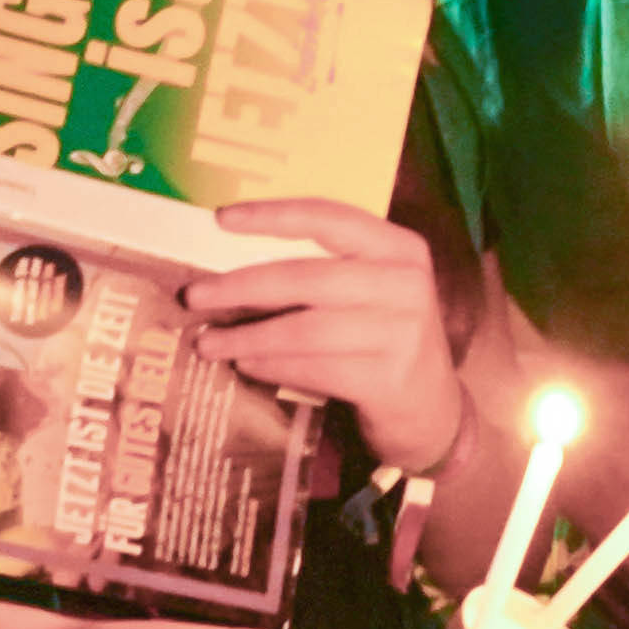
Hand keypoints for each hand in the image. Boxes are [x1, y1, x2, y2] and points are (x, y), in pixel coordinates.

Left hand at [181, 199, 470, 479]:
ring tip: (208, 343)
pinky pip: (314, 368)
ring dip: (248, 337)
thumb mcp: (372, 293)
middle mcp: (406, 284)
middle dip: (242, 286)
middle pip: (306, 278)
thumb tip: (234, 261)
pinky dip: (272, 366)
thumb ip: (326, 271)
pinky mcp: (388, 380)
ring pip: (304, 329)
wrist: (433, 412)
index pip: (330, 218)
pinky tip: (246, 365)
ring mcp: (403, 334)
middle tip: (195, 296)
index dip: (273, 216)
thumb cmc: (386, 341)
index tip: (221, 219)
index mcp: (400, 249)